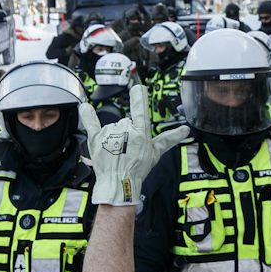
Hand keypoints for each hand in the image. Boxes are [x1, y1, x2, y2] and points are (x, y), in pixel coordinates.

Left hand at [80, 85, 190, 205]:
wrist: (119, 183)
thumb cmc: (138, 169)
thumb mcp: (156, 153)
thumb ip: (169, 138)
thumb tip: (185, 129)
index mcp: (140, 132)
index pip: (140, 110)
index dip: (139, 97)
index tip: (138, 87)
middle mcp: (124, 130)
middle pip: (126, 122)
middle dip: (127, 132)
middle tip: (128, 149)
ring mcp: (109, 134)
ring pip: (113, 126)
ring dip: (114, 135)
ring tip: (116, 151)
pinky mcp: (96, 139)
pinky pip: (91, 122)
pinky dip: (87, 114)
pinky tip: (85, 107)